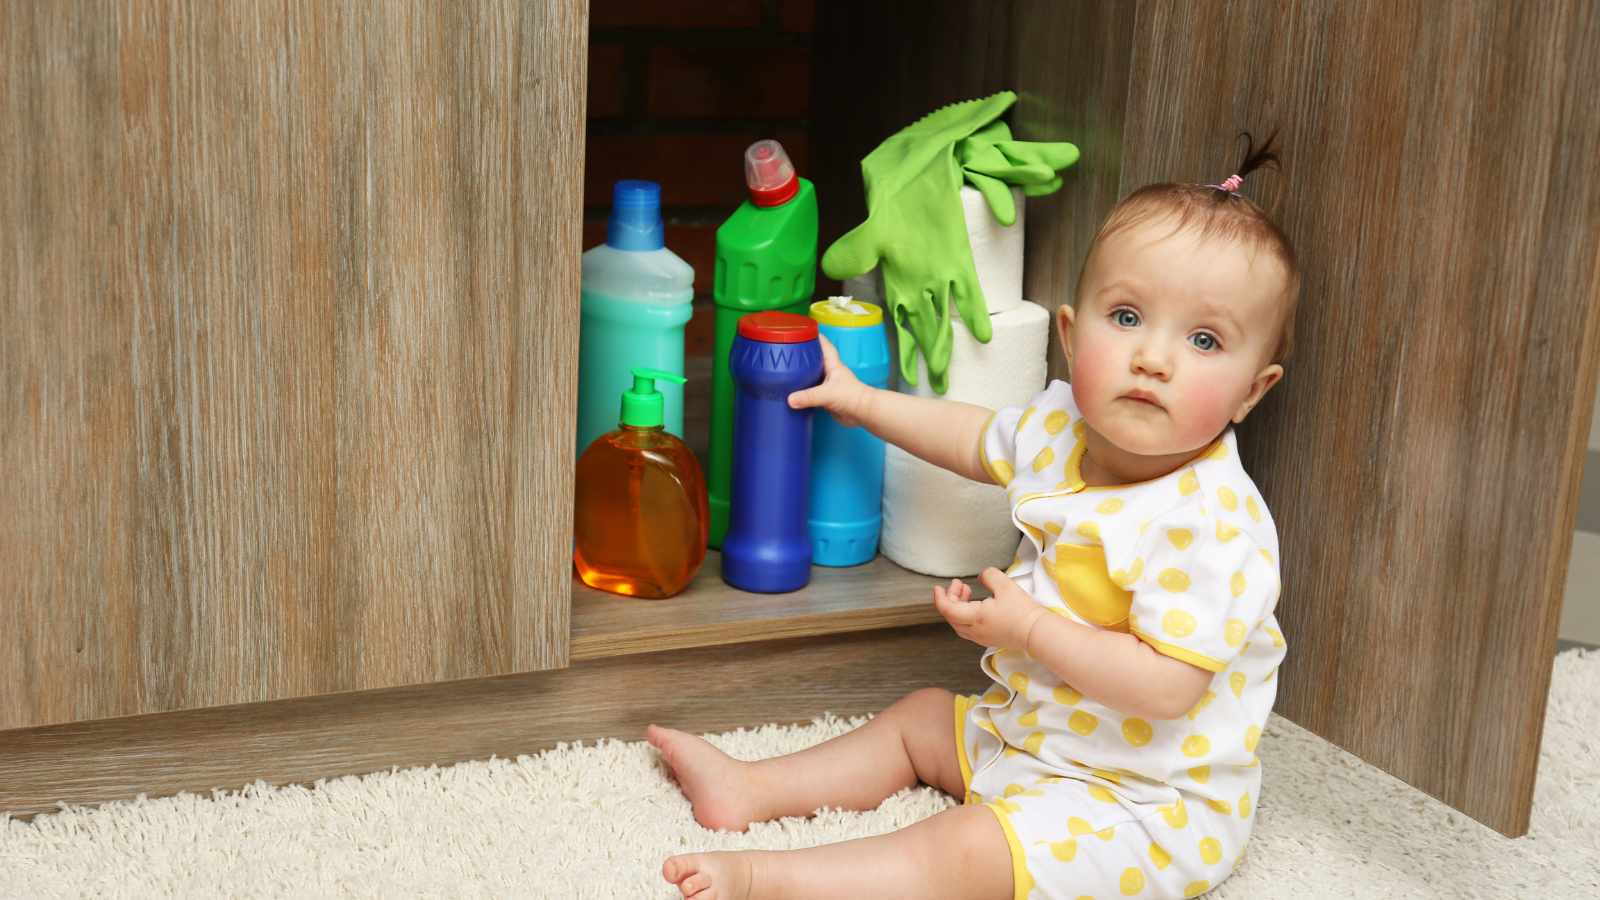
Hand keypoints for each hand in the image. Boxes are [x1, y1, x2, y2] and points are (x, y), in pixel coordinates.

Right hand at [787, 334, 870, 426]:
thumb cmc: (853, 397)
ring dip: (804, 373)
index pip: (824, 345)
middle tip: (791, 350)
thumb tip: (790, 399)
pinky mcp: (828, 397)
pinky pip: (813, 391)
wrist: (863, 412)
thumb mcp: (828, 394)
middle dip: (805, 354)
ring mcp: (829, 385)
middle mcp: (831, 373)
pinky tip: (796, 392)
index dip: (815, 336)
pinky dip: (805, 390)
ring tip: (789, 370)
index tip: (805, 330)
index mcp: (833, 365)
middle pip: (816, 359)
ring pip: (814, 375)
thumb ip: (808, 396)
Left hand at [932, 568, 1048, 651]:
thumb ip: (989, 576)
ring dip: (958, 606)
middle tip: (958, 584)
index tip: (938, 588)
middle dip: (951, 598)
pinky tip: (977, 605)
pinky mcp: (990, 639)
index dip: (940, 598)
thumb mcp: (1005, 585)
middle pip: (952, 616)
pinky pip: (969, 628)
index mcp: (975, 618)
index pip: (948, 609)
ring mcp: (981, 637)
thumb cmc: (1022, 611)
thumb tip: (981, 577)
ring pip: (960, 623)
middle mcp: (975, 631)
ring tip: (967, 591)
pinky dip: (967, 615)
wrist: (1036, 632)